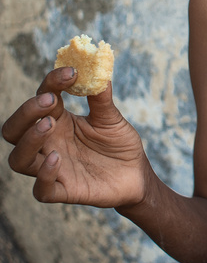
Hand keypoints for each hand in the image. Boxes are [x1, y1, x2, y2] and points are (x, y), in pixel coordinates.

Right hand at [2, 67, 148, 209]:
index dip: (51, 82)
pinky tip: (57, 158)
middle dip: (26, 112)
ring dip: (28, 140)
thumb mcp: (112, 119)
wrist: (137, 175)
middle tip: (50, 101)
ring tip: (49, 124)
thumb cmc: (120, 144)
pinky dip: (44, 175)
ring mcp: (53, 168)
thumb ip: (101, 98)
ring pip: (19, 159)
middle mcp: (49, 144)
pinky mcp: (64, 191)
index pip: (41, 98)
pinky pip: (41, 190)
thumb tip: (98, 72)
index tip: (72, 72)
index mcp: (58, 121)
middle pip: (14, 130)